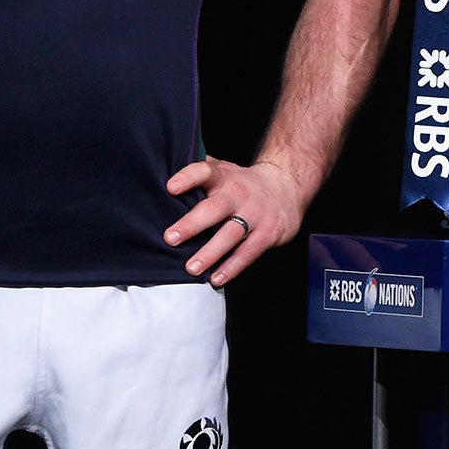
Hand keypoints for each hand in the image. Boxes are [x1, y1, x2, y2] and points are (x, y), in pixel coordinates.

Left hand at [164, 156, 302, 286]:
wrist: (287, 185)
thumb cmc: (242, 183)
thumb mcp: (224, 170)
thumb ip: (199, 173)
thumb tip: (162, 173)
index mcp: (223, 176)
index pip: (204, 172)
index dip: (188, 178)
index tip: (171, 188)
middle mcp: (238, 193)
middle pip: (214, 208)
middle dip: (193, 223)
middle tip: (171, 238)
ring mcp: (255, 214)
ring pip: (231, 234)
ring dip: (210, 252)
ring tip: (191, 268)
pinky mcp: (268, 232)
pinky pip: (248, 252)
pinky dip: (232, 267)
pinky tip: (216, 278)